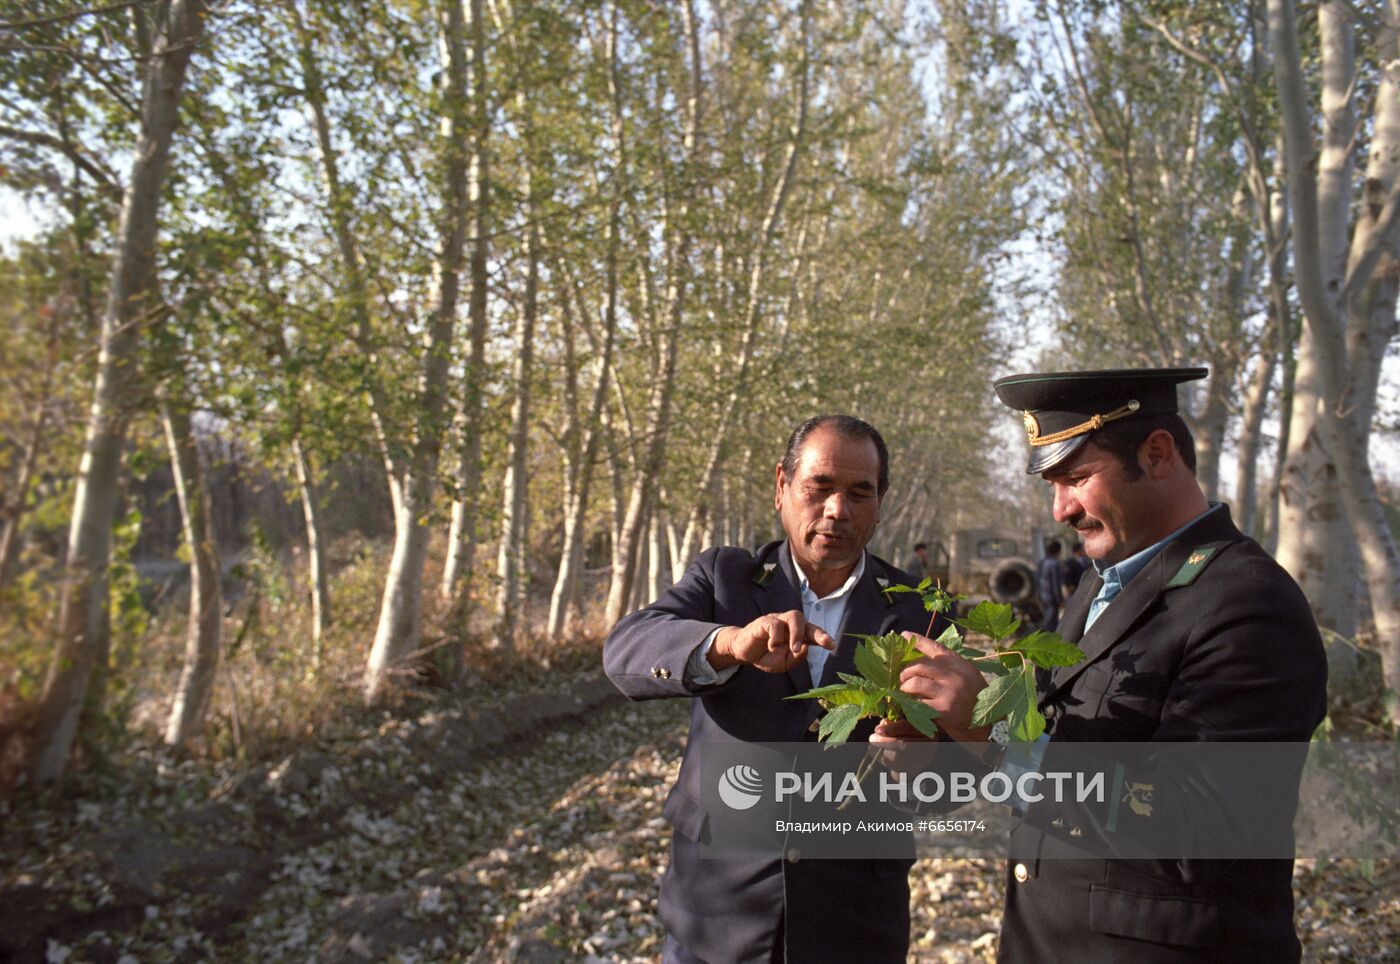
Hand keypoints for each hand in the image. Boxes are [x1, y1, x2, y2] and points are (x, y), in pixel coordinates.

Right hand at [708, 610, 834, 673]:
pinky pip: (774, 624)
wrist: (744, 653)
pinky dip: (775, 638)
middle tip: (814, 647)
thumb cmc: (767, 656)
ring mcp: (777, 620)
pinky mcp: (764, 621)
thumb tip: (806, 648)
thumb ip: (796, 659)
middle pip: (805, 619)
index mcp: (798, 634)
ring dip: (797, 634)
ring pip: (794, 616)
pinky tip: (771, 647)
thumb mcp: (784, 664)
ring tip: (794, 649)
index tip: (832, 646)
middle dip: (815, 632)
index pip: (813, 632)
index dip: (824, 637)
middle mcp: (789, 624)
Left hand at [870, 717, 939, 777]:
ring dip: (883, 752)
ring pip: (900, 759)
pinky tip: (880, 755)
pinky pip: (898, 769)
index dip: (892, 729)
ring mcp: (923, 759)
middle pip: (904, 746)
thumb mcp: (903, 721)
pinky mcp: (916, 770)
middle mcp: (929, 745)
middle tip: (872, 738)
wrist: (919, 746)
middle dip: (885, 742)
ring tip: (873, 746)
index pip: (908, 728)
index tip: (877, 729)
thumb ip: (894, 721)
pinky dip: (885, 761)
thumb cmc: (908, 728)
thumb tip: (883, 724)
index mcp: (926, 728)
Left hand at [897, 630, 991, 742]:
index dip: (918, 640)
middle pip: (919, 665)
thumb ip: (949, 668)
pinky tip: (912, 707)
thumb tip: (924, 659)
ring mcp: (949, 691)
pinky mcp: (944, 709)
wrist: (991, 726)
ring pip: (915, 683)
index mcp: (960, 664)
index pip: (936, 647)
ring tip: (905, 693)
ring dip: (905, 688)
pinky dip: (911, 705)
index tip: (904, 635)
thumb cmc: (977, 702)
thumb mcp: (968, 678)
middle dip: (906, 672)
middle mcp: (955, 674)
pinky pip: (918, 703)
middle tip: (902, 680)